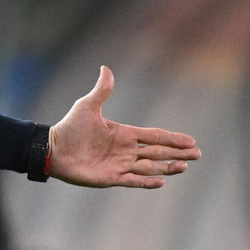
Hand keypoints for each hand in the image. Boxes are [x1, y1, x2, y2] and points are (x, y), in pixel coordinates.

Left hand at [48, 66, 199, 188]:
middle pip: (158, 152)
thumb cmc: (68, 128)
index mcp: (123, 134)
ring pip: (150, 167)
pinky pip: (133, 180)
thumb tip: (106, 68)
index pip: (154, 136)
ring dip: (167, 167)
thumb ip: (101, 90)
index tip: (190, 141)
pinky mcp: (111, 177)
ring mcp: (119, 164)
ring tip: (183, 167)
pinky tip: (161, 181)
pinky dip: (146, 181)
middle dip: (177, 153)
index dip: (172, 138)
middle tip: (197, 155)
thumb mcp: (87, 106)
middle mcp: (125, 150)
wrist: (52, 149)